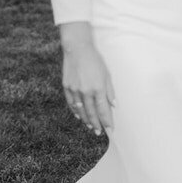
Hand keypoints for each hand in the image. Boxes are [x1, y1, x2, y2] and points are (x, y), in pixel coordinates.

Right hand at [59, 22, 114, 136]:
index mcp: (98, 88)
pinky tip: (79, 116)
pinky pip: (71, 103)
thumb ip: (110, 91)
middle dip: (96, 124)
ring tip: (91, 127)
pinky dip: (75, 111)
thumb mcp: (107, 74)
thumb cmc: (95, 61)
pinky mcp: (67, 87)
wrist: (77, 49)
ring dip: (86, 120)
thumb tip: (114, 106)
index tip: (110, 129)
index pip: (103, 110)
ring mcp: (75, 90)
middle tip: (99, 133)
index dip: (107, 121)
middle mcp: (86, 91)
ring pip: (81, 110)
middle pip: (92, 113)